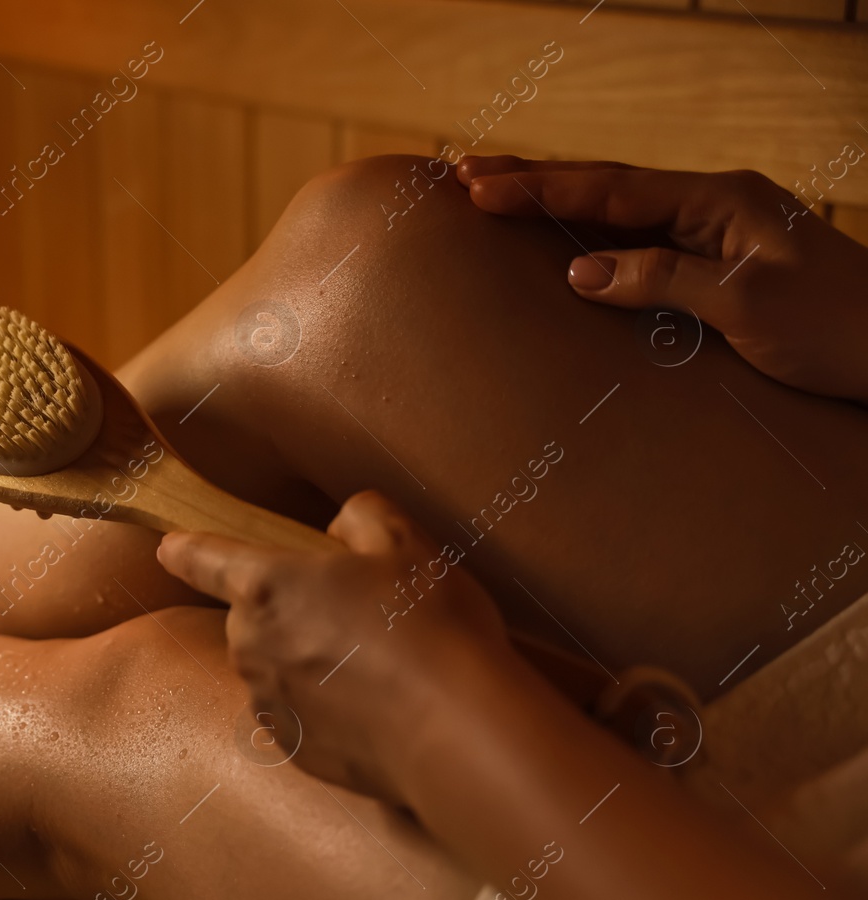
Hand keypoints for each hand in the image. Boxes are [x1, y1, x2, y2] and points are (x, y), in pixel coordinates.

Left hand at [155, 490, 508, 802]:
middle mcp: (250, 645)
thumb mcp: (408, 544)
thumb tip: (341, 528)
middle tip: (359, 611)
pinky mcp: (294, 748)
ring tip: (377, 662)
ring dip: (307, 658)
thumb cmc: (430, 629)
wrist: (456, 732)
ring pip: (274, 665)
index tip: (168, 548)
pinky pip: (297, 712)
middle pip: (252, 614)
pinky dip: (324, 705)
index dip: (186, 549)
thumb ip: (362, 517)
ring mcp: (269, 702)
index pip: (204, 558)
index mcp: (266, 585)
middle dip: (290, 608)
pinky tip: (374, 703)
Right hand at [457, 155, 867, 404]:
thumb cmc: (838, 330)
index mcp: (720, 200)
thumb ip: (662, 279)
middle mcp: (715, 207)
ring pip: (621, 214)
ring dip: (558, 205)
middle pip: (608, 188)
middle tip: (465, 174)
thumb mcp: (747, 306)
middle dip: (536, 181)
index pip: (610, 189)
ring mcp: (718, 234)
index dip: (540, 189)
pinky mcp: (720, 269)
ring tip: (497, 194)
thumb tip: (580, 272)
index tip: (478, 188)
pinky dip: (593, 240)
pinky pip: (642, 246)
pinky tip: (564, 246)